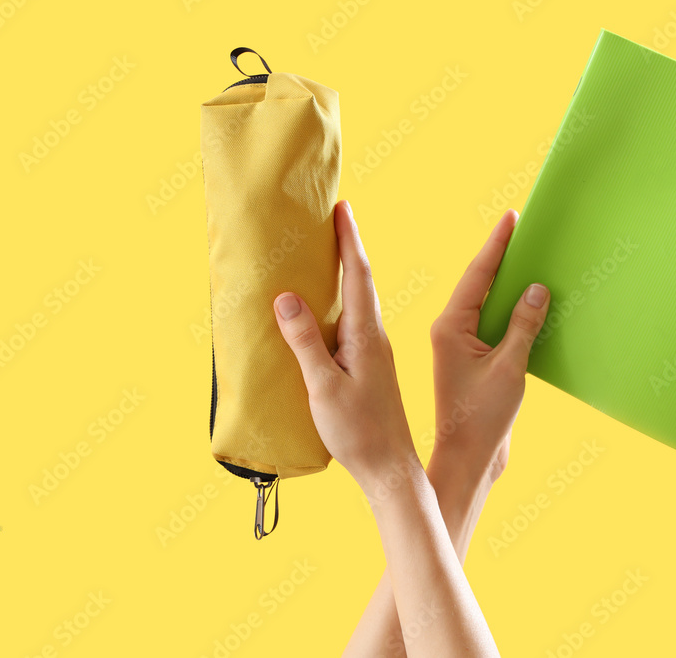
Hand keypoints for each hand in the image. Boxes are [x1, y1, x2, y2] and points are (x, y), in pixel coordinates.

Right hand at [273, 200, 416, 490]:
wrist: (389, 467)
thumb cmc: (359, 432)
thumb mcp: (324, 386)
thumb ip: (305, 341)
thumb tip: (286, 296)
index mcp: (366, 336)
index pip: (358, 276)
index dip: (349, 240)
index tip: (342, 208)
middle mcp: (375, 338)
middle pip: (362, 282)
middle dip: (348, 247)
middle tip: (335, 218)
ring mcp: (375, 353)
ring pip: (360, 303)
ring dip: (348, 273)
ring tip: (330, 253)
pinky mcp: (370, 368)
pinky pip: (355, 324)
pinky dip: (344, 303)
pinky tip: (332, 310)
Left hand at [429, 209, 550, 485]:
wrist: (469, 460)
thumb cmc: (481, 419)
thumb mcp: (509, 368)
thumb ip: (523, 326)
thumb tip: (536, 289)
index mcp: (450, 327)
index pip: (477, 275)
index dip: (496, 245)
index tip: (510, 217)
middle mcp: (451, 331)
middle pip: (479, 284)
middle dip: (501, 258)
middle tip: (521, 229)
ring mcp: (461, 347)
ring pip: (487, 305)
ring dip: (508, 285)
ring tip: (529, 258)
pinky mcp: (474, 363)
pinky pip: (494, 327)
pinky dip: (512, 313)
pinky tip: (531, 305)